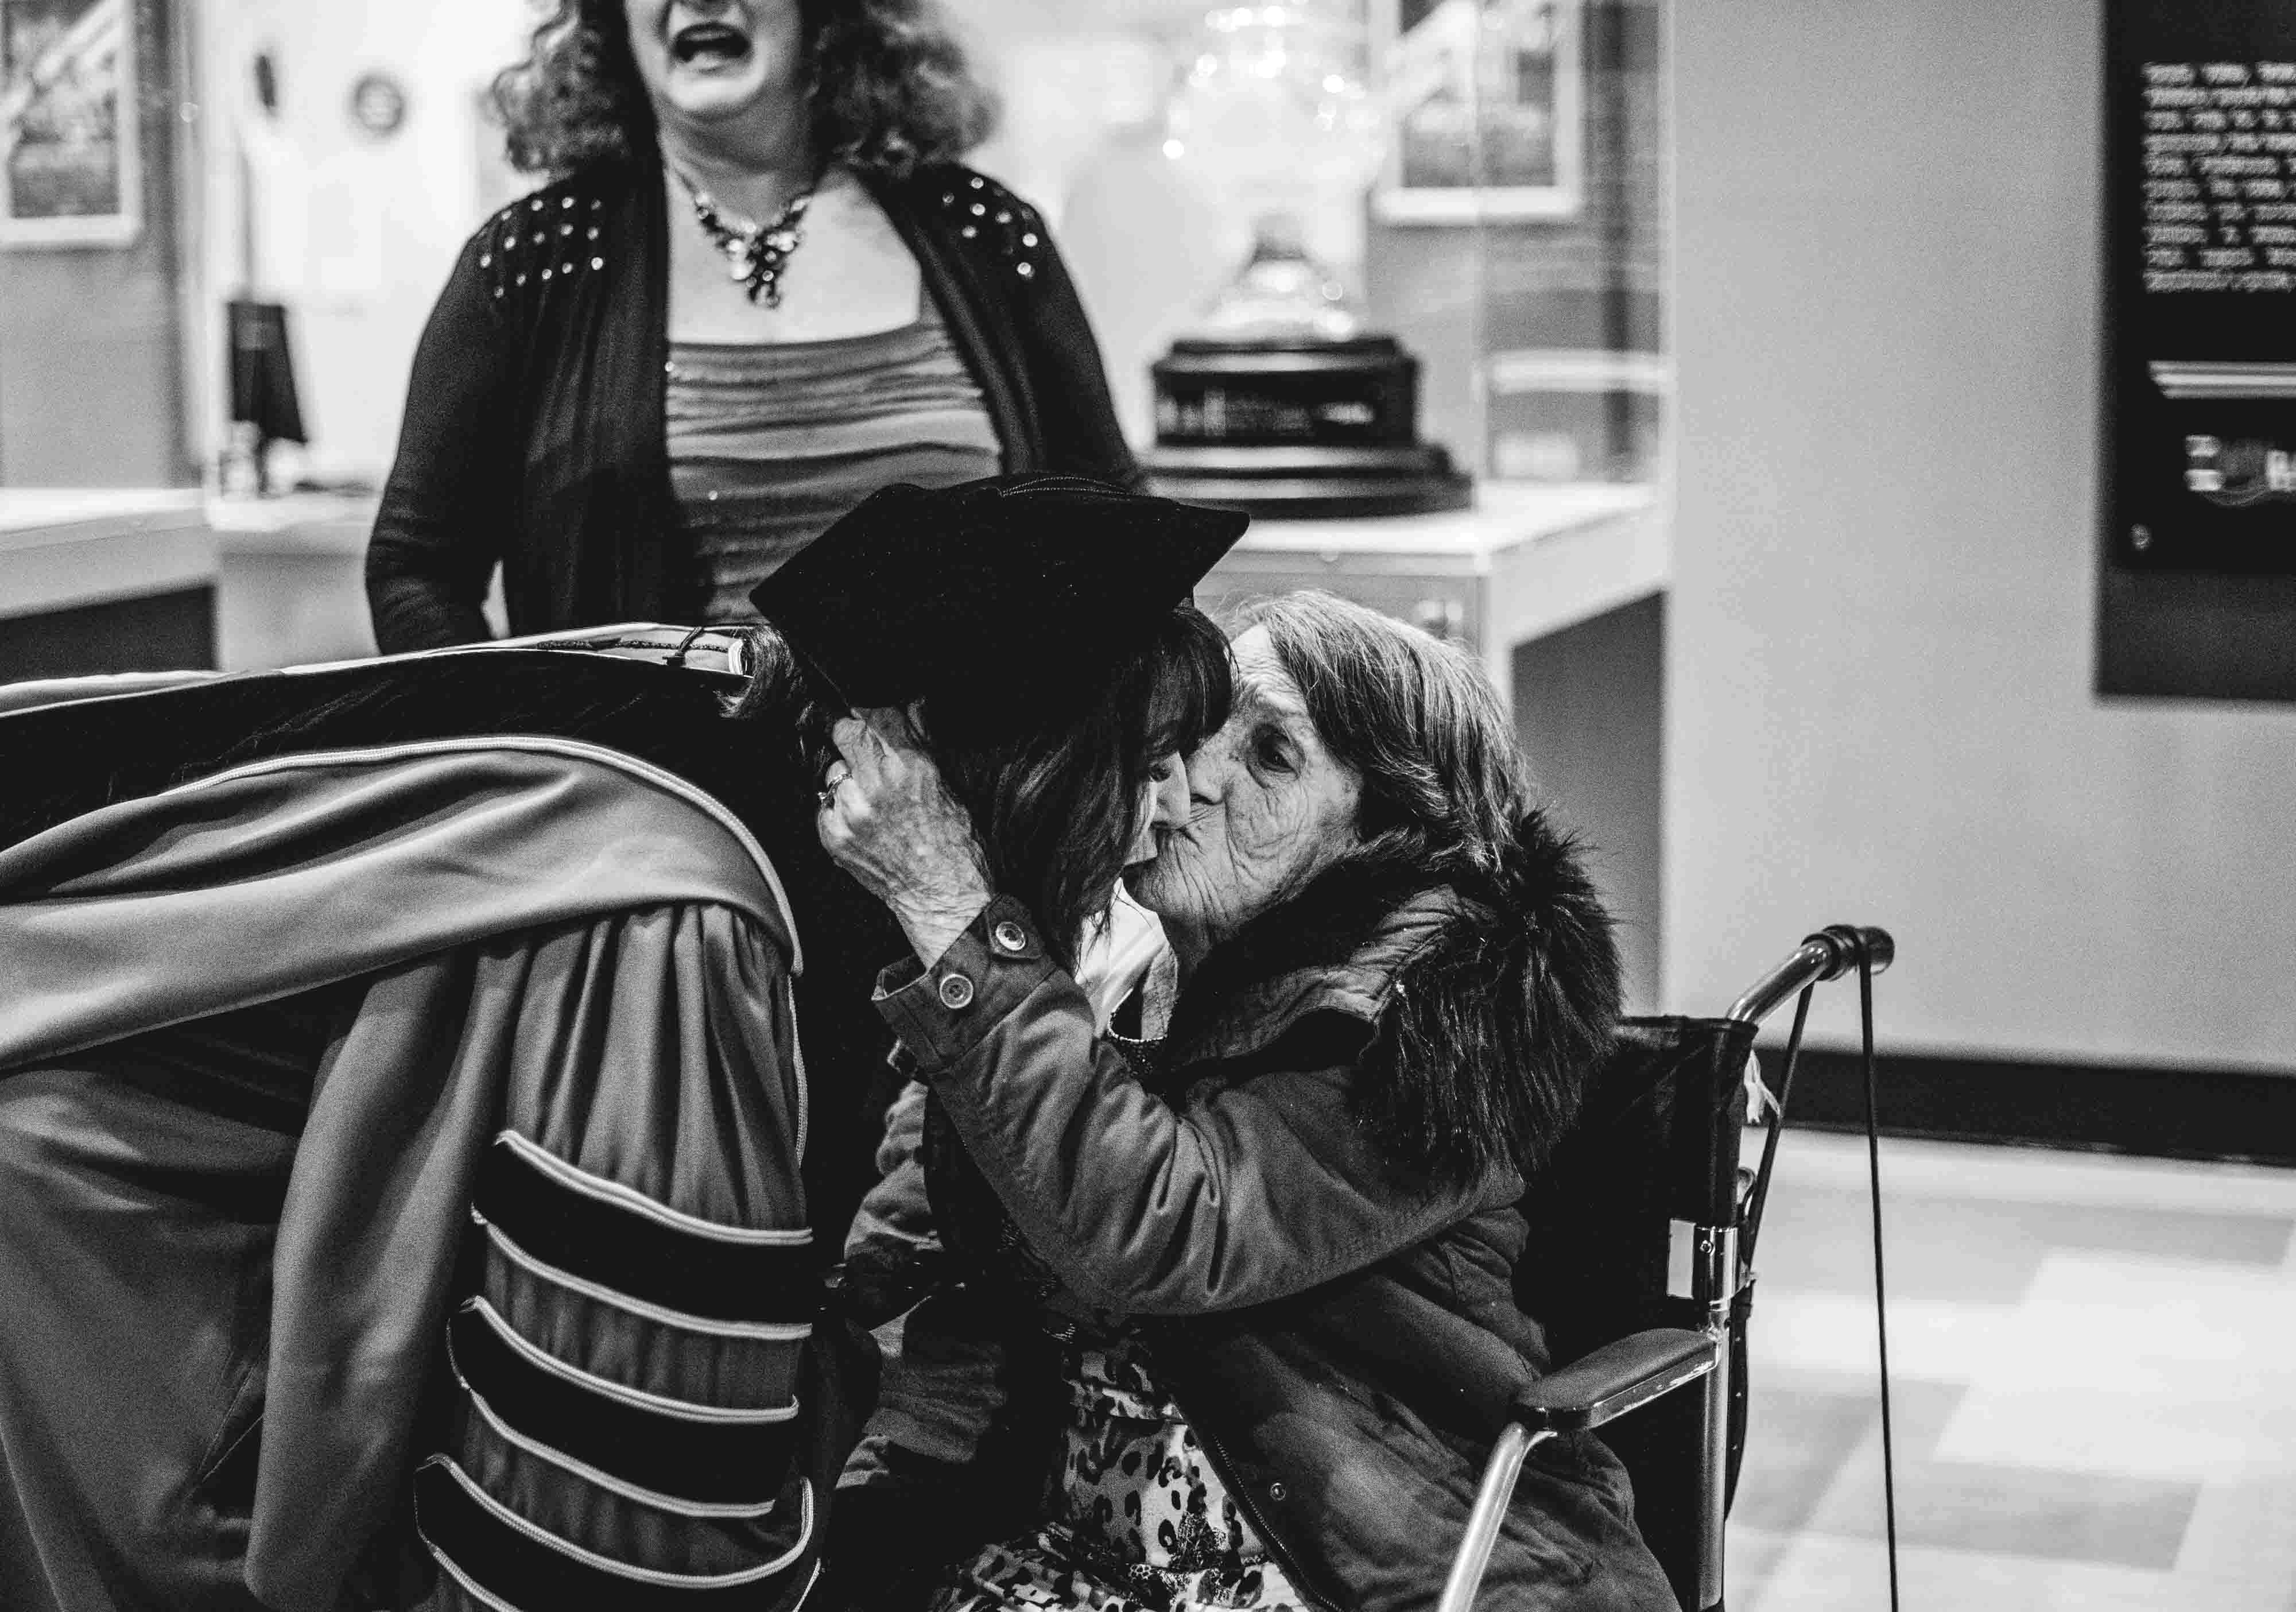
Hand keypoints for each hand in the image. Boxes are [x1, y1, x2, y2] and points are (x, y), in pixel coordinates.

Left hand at [817, 708, 992, 965]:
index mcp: (909, 766)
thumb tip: (910, 707)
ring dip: (850, 779)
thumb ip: (923, 741)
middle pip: (845, 733)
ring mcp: (850, 812)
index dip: (876, 716)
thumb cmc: (956, 845)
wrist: (943, 898)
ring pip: (834, 772)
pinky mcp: (833, 836)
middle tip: (871, 755)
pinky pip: (826, 806)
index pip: (875, 714)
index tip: (878, 721)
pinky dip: (841, 810)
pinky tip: (866, 823)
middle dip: (857, 738)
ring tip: (874, 800)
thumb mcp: (950, 784)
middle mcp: (875, 785)